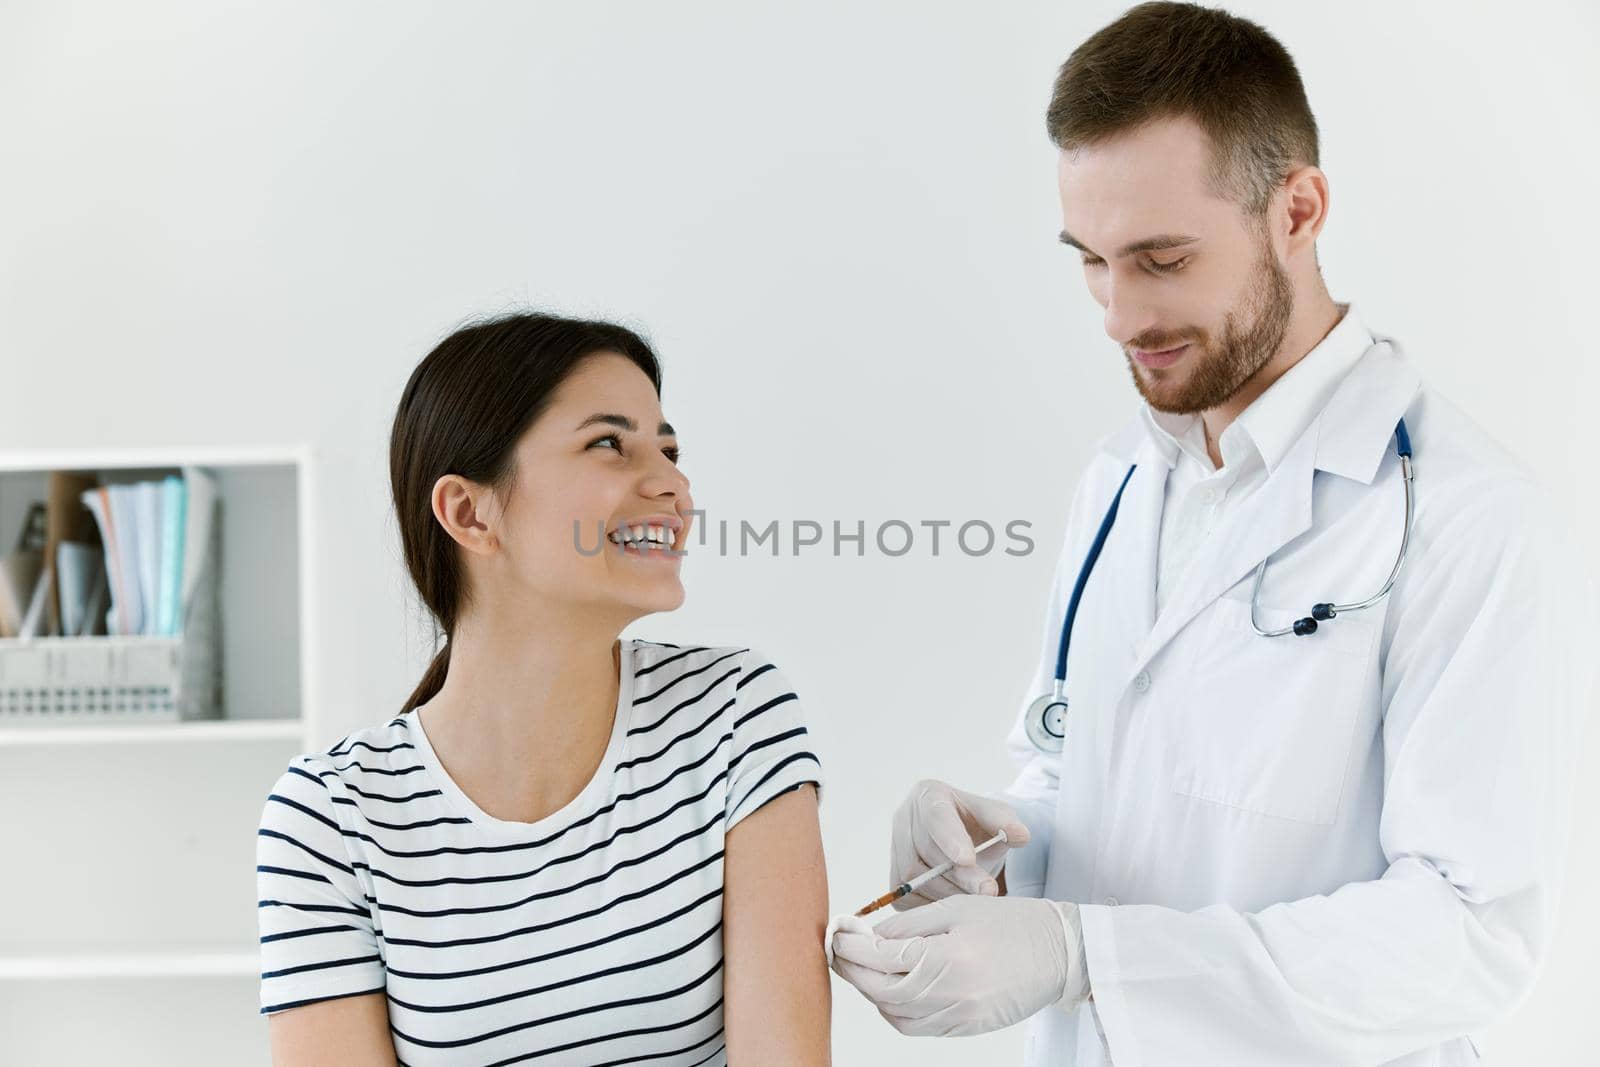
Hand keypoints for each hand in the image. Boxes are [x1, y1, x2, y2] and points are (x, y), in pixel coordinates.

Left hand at [829, 894, 1087, 1036]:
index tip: (837, 933)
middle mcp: (950, 995)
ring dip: (871, 991)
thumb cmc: (1014, 923)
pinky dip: (895, 1009)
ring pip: (893, 1013)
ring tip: (864, 966)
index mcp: (947, 958)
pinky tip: (892, 988)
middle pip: (879, 990)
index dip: (850, 947)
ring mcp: (958, 1017)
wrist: (1061, 953)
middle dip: (852, 970)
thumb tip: (870, 935)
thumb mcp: (960, 907)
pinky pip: (916, 1027)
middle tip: (840, 949)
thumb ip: (911, 923)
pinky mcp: (965, 1029)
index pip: (880, 958)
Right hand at [890, 779, 1030, 906]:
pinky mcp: (894, 877)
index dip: (949, 838)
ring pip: (912, 877)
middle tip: (988, 890)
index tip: (968, 859)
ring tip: (977, 898)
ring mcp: (895, 848)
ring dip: (947, 892)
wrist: (961, 843)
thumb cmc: (978, 826)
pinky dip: (932, 905)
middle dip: (957, 874)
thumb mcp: (996, 817)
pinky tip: (957, 905)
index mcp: (928, 795)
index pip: (935, 816)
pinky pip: (907, 898)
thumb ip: (1006, 823)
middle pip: (924, 851)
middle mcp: (904, 818)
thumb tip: (1020, 834)